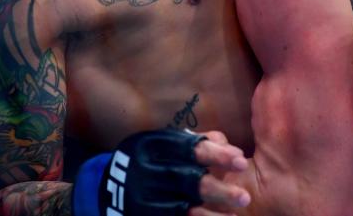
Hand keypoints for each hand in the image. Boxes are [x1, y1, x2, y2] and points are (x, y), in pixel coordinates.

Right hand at [73, 129, 249, 215]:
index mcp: (152, 146)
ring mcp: (141, 198)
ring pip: (180, 208)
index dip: (216, 155)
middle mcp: (144, 171)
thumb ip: (195, 143)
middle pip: (185, 181)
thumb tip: (229, 146)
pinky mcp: (142, 215)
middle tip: (245, 197)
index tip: (241, 160)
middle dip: (218, 190)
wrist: (106, 188)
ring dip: (210, 214)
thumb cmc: (150, 160)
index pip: (188, 149)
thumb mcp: (164, 143)